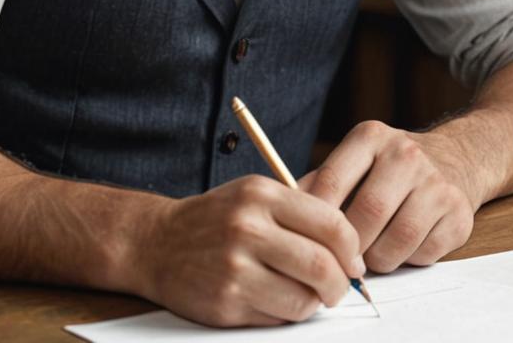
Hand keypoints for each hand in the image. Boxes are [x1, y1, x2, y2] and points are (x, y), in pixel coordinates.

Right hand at [135, 175, 364, 327]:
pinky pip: (279, 318)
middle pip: (322, 265)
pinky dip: (288, 314)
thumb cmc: (216, 219)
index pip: (330, 223)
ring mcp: (235, 266)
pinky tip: (277, 299)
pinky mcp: (226, 301)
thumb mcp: (254, 195)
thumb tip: (351, 245)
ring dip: (315, 303)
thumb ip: (298, 211)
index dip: (352, 248)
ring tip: (306, 294)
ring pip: (304, 299)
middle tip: (339, 287)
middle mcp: (248, 226)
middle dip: (341, 284)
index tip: (354, 260)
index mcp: (261, 194)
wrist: (158, 243)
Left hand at [301, 121, 477, 272]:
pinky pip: (424, 254)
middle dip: (350, 245)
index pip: (332, 181)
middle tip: (342, 258)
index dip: (317, 218)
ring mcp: (436, 183)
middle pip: (366, 215)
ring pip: (396, 242)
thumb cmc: (390, 167)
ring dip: (379, 259)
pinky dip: (408, 260)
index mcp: (370, 137)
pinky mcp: (459, 213)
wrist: (456, 158)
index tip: (310, 239)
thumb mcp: (355, 159)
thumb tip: (284, 209)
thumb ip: (320, 182)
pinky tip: (404, 245)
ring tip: (373, 252)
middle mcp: (405, 154)